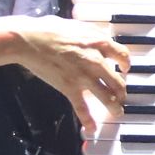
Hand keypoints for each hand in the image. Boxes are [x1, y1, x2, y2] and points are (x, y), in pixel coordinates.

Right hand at [11, 15, 130, 133]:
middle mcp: (96, 61)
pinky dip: (88, 120)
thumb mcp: (77, 25)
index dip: (126, 64)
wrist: (28, 40)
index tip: (124, 69)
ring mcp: (84, 76)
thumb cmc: (48, 29)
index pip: (123, 56)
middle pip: (118, 81)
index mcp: (99, 43)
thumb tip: (98, 38)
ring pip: (107, 97)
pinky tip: (91, 128)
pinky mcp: (70, 87)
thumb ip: (91, 34)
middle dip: (122, 91)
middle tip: (122, 95)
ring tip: (118, 112)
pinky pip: (82, 107)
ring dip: (115, 107)